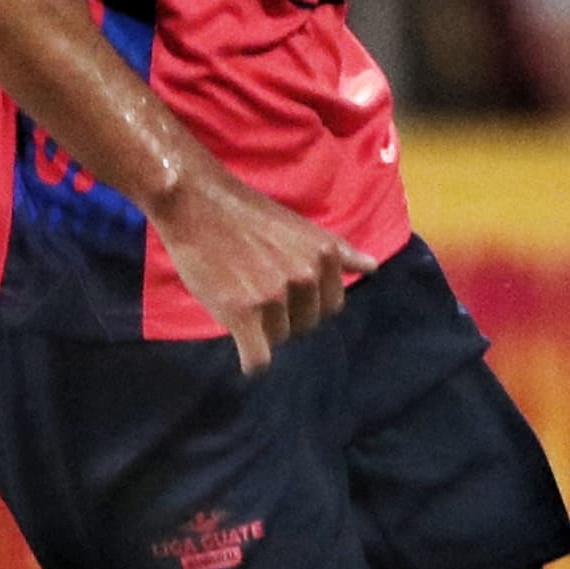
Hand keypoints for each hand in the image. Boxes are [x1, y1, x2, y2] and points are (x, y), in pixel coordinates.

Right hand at [150, 165, 373, 374]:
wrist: (197, 205)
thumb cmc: (249, 216)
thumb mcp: (304, 229)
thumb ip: (337, 254)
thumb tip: (372, 268)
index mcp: (325, 257)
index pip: (331, 307)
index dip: (308, 305)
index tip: (285, 294)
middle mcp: (306, 277)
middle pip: (307, 325)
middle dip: (287, 318)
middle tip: (258, 297)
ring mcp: (274, 296)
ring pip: (279, 339)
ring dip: (263, 331)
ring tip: (242, 304)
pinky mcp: (242, 313)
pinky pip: (258, 358)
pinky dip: (254, 363)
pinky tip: (249, 362)